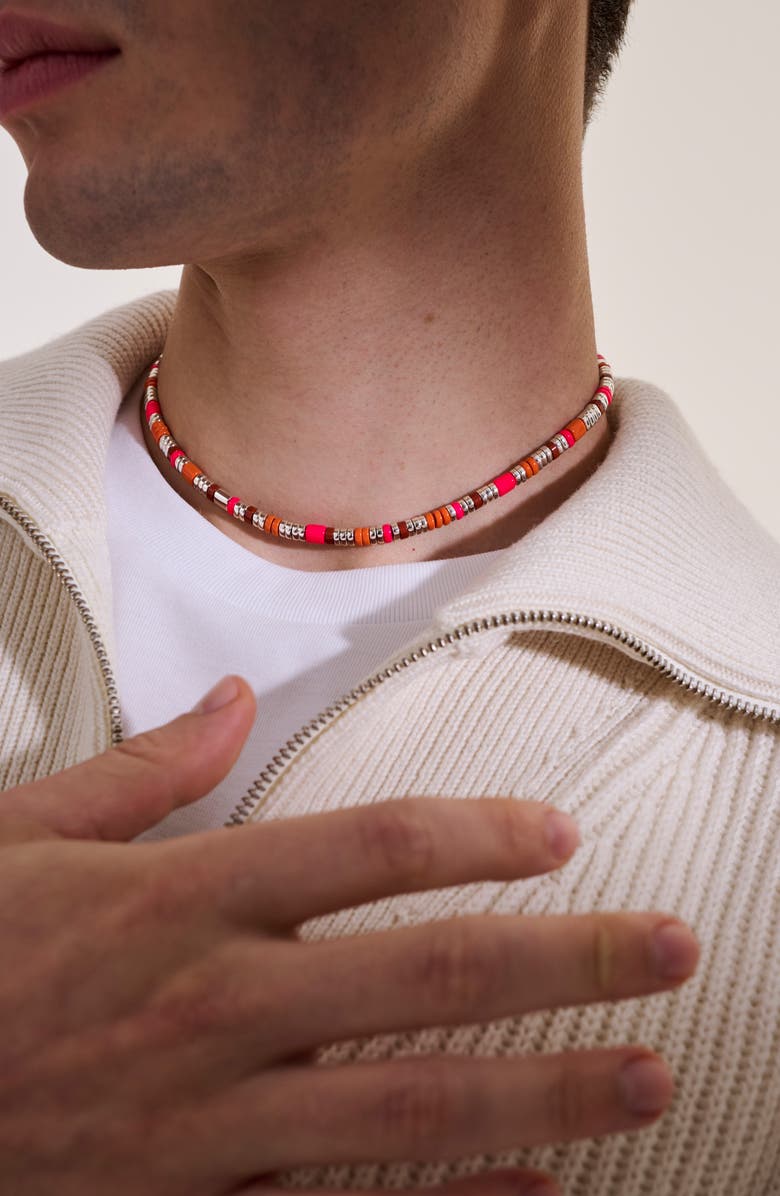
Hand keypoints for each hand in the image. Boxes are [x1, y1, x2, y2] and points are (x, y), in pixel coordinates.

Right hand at [0, 674, 698, 1195]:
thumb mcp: (24, 834)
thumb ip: (143, 771)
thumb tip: (225, 700)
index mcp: (180, 898)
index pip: (372, 849)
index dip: (482, 834)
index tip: (557, 833)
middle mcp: (216, 1005)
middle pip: (431, 976)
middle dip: (568, 962)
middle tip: (672, 953)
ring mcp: (211, 1123)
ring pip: (412, 1109)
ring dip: (545, 1093)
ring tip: (646, 1077)